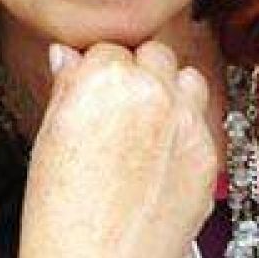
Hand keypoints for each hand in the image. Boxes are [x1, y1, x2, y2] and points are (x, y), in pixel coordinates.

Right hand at [18, 41, 216, 257]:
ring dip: (170, 89)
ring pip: (188, 78)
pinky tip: (159, 155)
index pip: (108, 47)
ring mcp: (186, 125)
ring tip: (146, 120)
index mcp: (105, 79)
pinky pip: (202, 122)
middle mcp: (152, 93)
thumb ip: (66, 86)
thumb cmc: (62, 209)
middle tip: (117, 103)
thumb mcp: (49, 134)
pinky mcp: (209, 158)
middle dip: (136, 71)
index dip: (97, 69)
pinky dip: (184, 129)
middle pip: (154, 53)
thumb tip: (67, 56)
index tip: (91, 87)